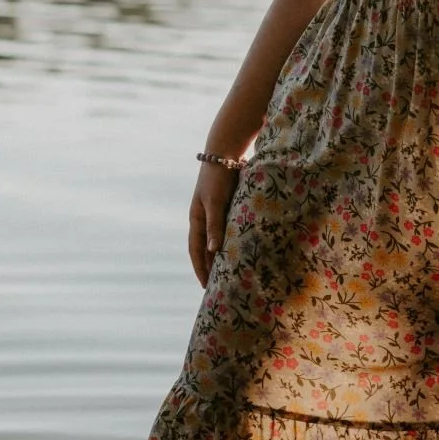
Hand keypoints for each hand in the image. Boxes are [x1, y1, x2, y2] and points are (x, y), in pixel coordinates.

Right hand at [188, 160, 240, 285]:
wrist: (226, 151)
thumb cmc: (219, 177)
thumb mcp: (215, 203)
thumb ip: (215, 226)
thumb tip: (212, 252)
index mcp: (196, 219)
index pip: (196, 251)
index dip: (200, 269)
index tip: (206, 287)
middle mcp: (204, 218)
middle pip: (206, 248)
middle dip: (210, 267)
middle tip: (218, 287)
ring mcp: (215, 212)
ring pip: (217, 240)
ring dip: (221, 256)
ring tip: (231, 273)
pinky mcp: (228, 206)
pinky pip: (228, 230)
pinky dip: (232, 242)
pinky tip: (242, 250)